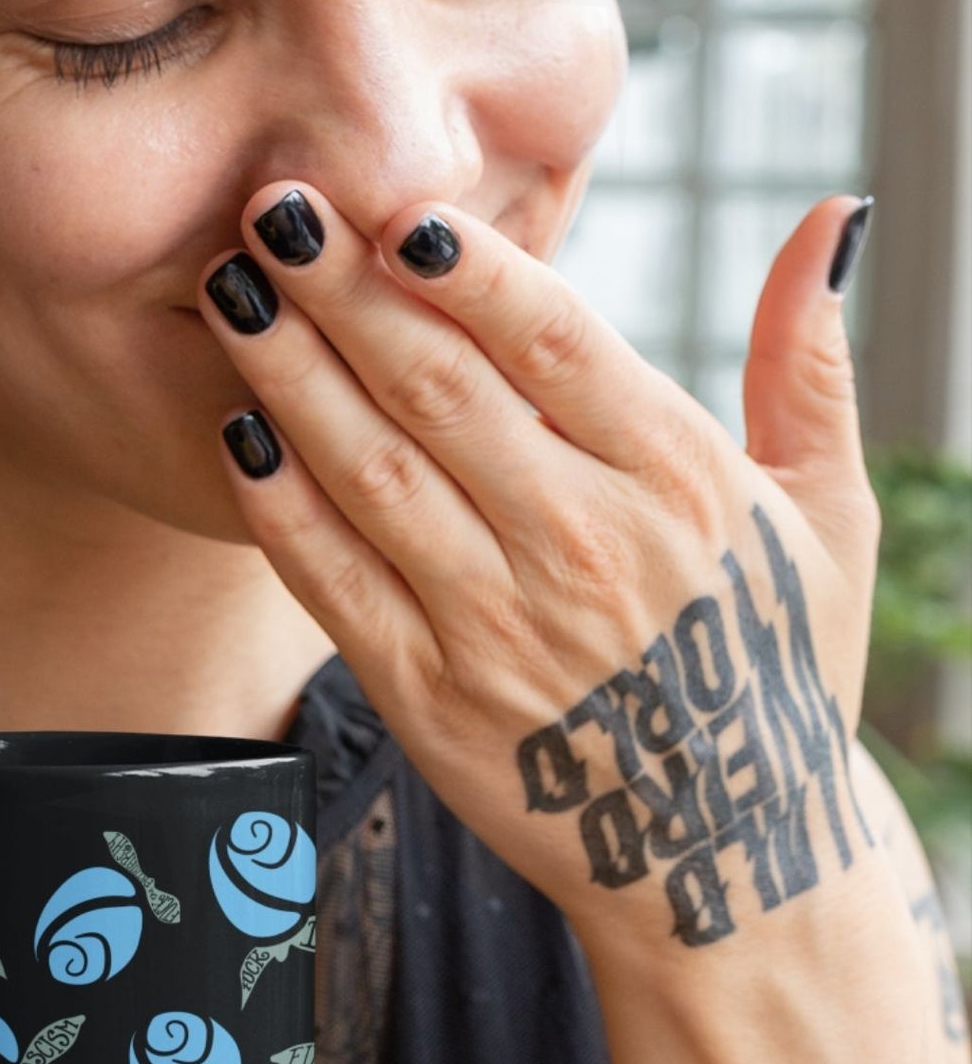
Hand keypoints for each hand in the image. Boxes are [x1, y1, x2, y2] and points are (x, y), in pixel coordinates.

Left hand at [202, 184, 884, 956]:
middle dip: (342, 287)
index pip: (556, 343)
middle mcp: (583, 545)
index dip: (467, 268)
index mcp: (680, 481)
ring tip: (228, 289)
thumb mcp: (826, 516)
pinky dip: (279, 507)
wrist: (726, 859)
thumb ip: (809, 365)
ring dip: (288, 373)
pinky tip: (237, 434)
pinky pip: (335, 582)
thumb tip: (835, 217)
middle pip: (439, 389)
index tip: (397, 204)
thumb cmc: (774, 667)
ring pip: (371, 471)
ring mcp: (496, 626)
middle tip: (271, 206)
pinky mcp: (427, 696)